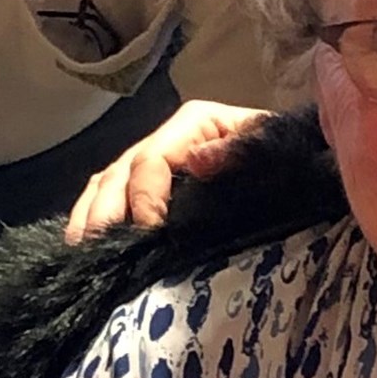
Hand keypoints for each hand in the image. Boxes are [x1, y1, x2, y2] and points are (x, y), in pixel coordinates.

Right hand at [65, 98, 271, 241]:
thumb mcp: (268, 149)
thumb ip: (238, 150)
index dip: (144, 197)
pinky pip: (103, 197)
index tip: (148, 235)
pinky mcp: (144, 187)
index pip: (152, 158)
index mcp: (194, 123)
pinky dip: (89, 220)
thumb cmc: (283, 159)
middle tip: (98, 252)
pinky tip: (82, 249)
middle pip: (119, 172)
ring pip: (104, 184)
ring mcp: (150, 163)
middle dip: (105, 213)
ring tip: (80, 254)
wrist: (296, 170)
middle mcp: (164, 139)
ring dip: (89, 219)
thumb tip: (196, 159)